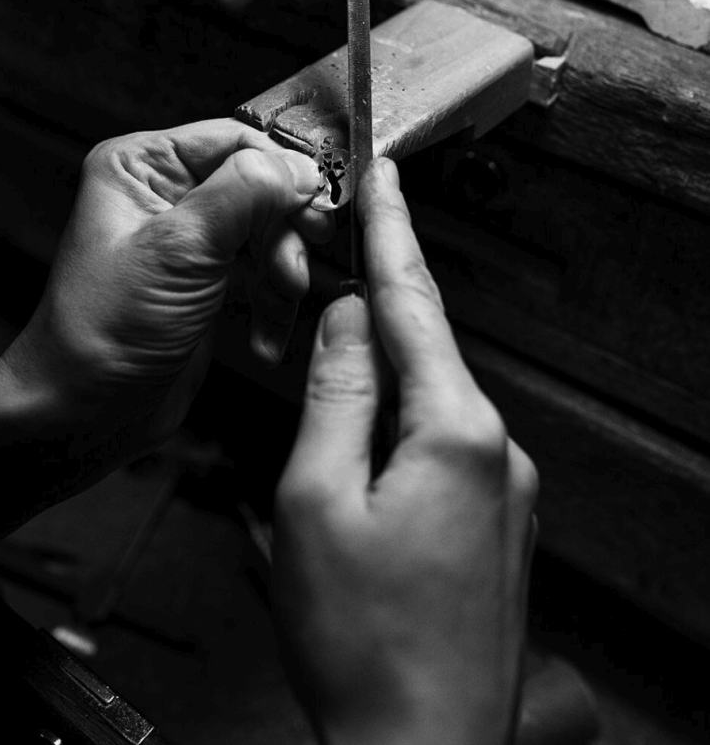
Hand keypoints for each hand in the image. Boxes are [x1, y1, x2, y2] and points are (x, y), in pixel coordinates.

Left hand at [8, 118, 330, 440]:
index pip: (236, 139)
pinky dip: (273, 306)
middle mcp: (166, 195)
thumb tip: (300, 166)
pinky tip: (264, 340)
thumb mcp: (179, 251)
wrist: (83, 416)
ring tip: (283, 302)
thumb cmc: (101, 334)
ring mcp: (191, 241)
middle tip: (298, 262)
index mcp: (142, 165)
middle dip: (285, 230)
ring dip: (284, 273)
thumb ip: (244, 195)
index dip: (283, 171)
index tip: (316, 205)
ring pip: (270, 233)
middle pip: (261, 187)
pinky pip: (263, 276)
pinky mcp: (208, 283)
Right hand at [273, 158, 537, 744]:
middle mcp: (497, 452)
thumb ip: (336, 391)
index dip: (391, 233)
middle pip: (421, 356)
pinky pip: (443, 452)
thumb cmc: (362, 641)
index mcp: (456, 433)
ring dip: (375, 403)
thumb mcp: (318, 499)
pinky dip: (397, 442)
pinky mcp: (499, 526)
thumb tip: (344, 313)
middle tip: (312, 320)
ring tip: (326, 457)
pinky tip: (363, 486)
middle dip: (366, 329)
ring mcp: (507, 493)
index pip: (414, 304)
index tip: (385, 176)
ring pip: (428, 408)